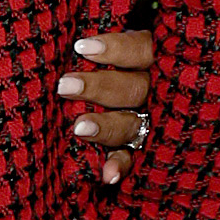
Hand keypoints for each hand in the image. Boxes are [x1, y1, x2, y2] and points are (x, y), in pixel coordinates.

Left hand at [57, 27, 153, 186]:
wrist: (147, 104)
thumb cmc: (113, 65)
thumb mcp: (119, 51)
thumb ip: (99, 48)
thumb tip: (73, 44)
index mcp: (151, 59)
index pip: (141, 49)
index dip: (116, 49)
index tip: (82, 48)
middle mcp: (155, 90)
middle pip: (133, 88)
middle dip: (98, 87)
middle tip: (65, 86)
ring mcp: (150, 120)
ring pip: (131, 123)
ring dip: (105, 127)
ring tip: (79, 128)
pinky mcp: (140, 147)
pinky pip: (133, 157)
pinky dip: (120, 165)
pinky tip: (107, 175)